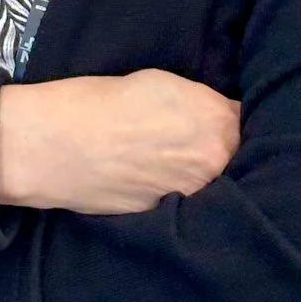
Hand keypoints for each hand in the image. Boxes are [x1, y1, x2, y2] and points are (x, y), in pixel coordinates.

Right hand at [0, 69, 240, 215]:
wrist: (53, 145)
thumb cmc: (102, 102)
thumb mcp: (161, 83)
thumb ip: (201, 103)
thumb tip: (217, 116)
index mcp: (216, 123)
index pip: (247, 123)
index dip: (230, 120)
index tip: (220, 119)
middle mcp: (212, 165)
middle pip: (236, 158)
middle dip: (220, 149)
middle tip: (190, 140)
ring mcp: (190, 196)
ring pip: (212, 185)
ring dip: (200, 175)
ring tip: (167, 160)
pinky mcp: (165, 218)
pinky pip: (182, 201)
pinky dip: (174, 192)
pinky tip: (150, 177)